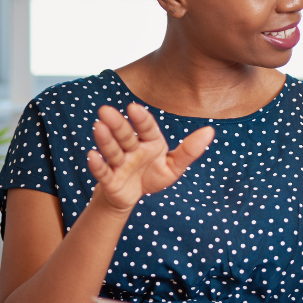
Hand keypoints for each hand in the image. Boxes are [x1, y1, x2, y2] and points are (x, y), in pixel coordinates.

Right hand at [86, 103, 213, 211]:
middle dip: (116, 124)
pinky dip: (97, 165)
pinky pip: (103, 172)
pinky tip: (92, 156)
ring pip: (112, 150)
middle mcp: (132, 149)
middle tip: (105, 110)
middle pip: (125, 135)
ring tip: (98, 126)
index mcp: (150, 142)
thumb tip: (211, 130)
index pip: (146, 128)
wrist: (132, 195)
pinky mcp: (109, 179)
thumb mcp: (174, 166)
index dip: (140, 119)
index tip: (133, 107)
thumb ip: (190, 150)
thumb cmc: (153, 175)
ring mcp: (119, 163)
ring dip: (105, 139)